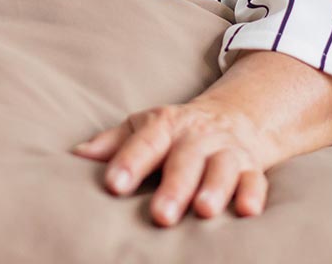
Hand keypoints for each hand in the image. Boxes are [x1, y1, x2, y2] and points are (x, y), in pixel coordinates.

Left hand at [73, 98, 282, 224]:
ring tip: (203, 211)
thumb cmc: (176, 132)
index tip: (113, 185)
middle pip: (186, 158)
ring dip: (214, 188)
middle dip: (174, 185)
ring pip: (222, 167)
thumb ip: (113, 143)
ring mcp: (226, 151)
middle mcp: (197, 137)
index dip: (129, 161)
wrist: (234, 116)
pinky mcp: (251, 167)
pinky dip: (253, 193)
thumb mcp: (144, 128)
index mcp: (166, 126)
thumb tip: (76, 156)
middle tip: (160, 215)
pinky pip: (255, 179)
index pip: (146, 140)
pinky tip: (247, 211)